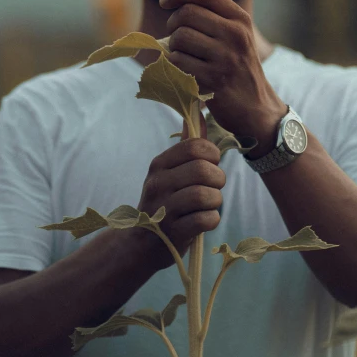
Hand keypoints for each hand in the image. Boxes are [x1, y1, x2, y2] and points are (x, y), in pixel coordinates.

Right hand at [136, 115, 225, 269]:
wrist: (140, 245)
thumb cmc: (163, 202)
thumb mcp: (168, 172)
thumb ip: (187, 144)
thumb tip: (198, 112)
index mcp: (159, 164)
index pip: (195, 147)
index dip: (211, 155)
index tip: (210, 165)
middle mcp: (158, 183)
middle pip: (203, 170)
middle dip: (217, 179)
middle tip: (212, 187)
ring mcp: (164, 209)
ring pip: (207, 195)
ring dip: (215, 201)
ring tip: (207, 204)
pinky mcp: (173, 232)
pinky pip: (206, 220)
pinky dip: (212, 219)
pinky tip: (203, 220)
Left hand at [160, 0, 286, 152]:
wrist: (256, 107)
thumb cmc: (239, 68)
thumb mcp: (237, 36)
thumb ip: (214, 16)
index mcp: (240, 20)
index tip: (166, 2)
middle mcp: (235, 34)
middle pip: (186, 13)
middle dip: (173, 24)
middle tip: (177, 37)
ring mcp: (225, 57)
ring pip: (179, 37)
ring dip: (173, 47)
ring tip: (183, 55)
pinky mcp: (213, 79)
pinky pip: (177, 61)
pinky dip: (174, 65)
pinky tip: (185, 70)